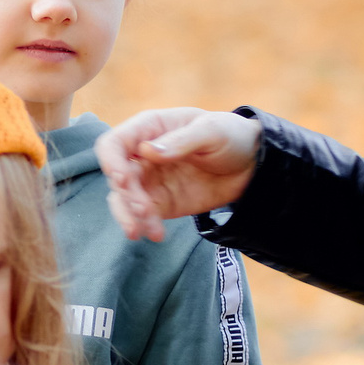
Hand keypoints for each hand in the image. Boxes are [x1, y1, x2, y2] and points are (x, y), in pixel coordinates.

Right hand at [96, 109, 260, 241]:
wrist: (252, 164)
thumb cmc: (230, 135)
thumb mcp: (212, 131)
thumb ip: (181, 141)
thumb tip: (147, 152)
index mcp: (149, 129)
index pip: (114, 144)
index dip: (111, 161)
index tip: (122, 180)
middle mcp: (142, 156)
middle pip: (117, 177)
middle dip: (127, 196)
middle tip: (144, 210)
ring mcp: (150, 181)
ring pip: (123, 200)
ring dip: (129, 216)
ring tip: (148, 229)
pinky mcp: (161, 203)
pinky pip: (143, 217)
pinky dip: (145, 227)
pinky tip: (157, 235)